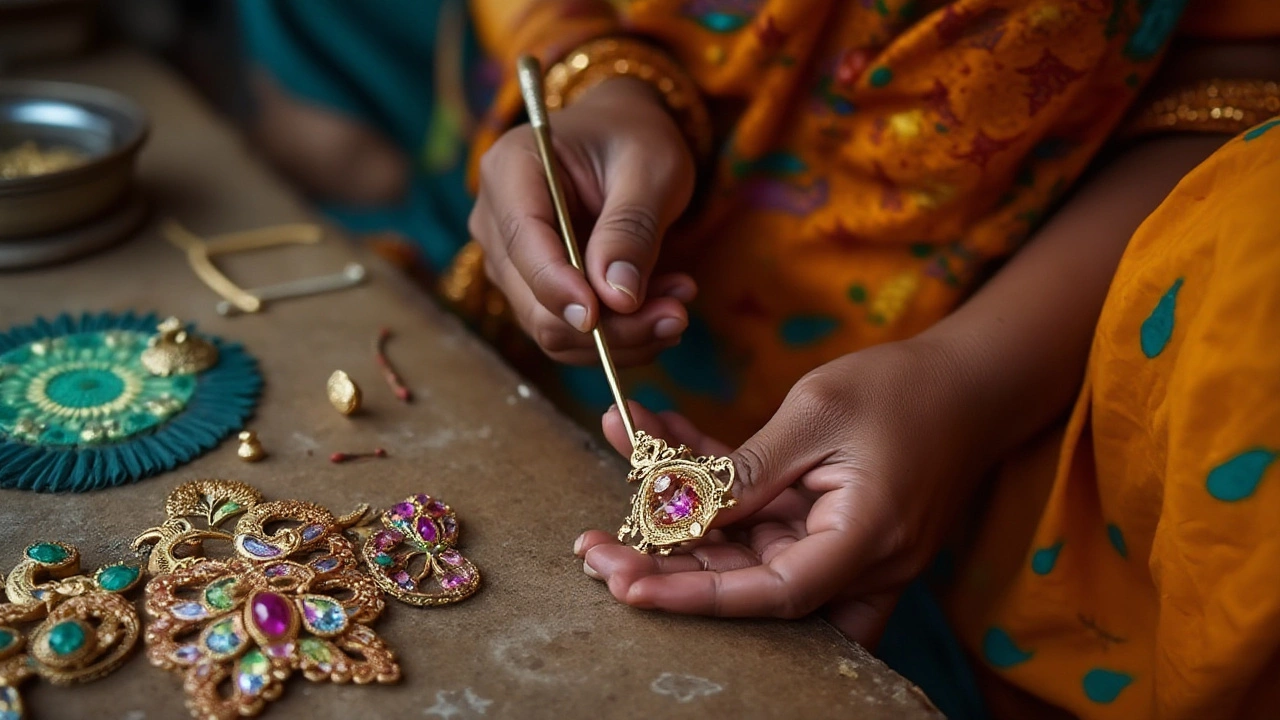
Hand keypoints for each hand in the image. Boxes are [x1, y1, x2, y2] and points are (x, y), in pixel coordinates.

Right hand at [469, 77, 696, 365]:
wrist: (624, 137)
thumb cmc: (635, 138)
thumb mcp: (650, 169)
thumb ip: (631, 230)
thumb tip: (617, 298)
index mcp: (510, 167)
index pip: (523, 241)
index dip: (557, 286)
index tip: (599, 316)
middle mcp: (495, 219)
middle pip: (536, 300)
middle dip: (607, 324)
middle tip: (678, 314)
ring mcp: (509, 261)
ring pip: (553, 327)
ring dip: (621, 334)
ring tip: (679, 307)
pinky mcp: (532, 289)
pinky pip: (569, 332)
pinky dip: (619, 333)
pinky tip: (662, 308)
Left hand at [574, 339, 985, 644]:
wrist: (973, 380)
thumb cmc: (907, 388)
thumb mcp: (819, 412)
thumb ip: (751, 470)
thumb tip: (685, 514)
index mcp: (866, 538)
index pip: (771, 593)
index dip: (694, 595)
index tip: (627, 586)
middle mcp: (857, 559)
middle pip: (748, 584)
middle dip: (667, 563)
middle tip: (592, 547)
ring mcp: (843, 546)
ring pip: (744, 547)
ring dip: (679, 510)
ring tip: (617, 453)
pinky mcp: (829, 523)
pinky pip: (761, 515)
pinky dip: (712, 483)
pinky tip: (658, 434)